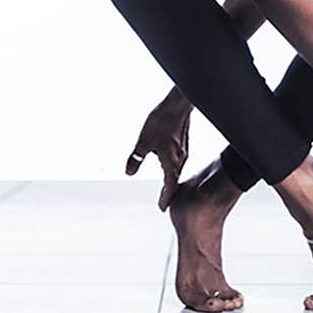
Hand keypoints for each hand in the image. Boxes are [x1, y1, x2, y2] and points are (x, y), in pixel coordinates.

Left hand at [125, 89, 192, 210]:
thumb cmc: (162, 121)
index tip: (162, 208)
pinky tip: (170, 164)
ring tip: (167, 186)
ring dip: (172, 180)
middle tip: (164, 201)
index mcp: (171, 161)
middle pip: (175, 180)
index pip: (169, 186)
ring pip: (177, 169)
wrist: (177, 104)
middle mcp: (180, 158)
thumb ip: (136, 158)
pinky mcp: (183, 141)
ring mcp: (183, 149)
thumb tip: (129, 172)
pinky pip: (179, 160)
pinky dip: (174, 168)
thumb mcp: (143, 142)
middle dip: (169, 191)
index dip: (166, 198)